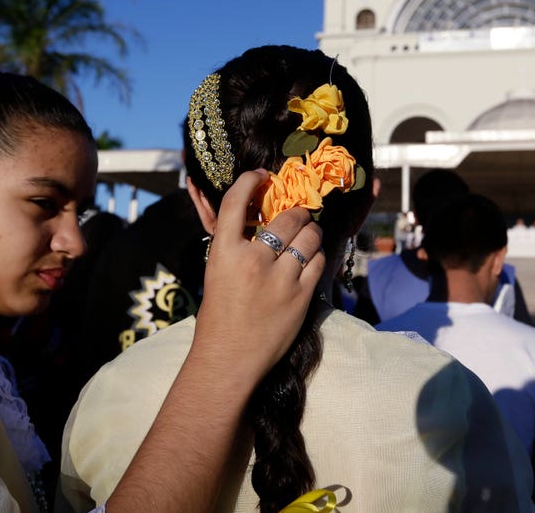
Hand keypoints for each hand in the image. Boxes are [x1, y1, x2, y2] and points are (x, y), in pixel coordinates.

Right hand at [192, 169, 324, 381]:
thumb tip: (252, 218)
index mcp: (224, 253)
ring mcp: (279, 279)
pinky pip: (318, 262)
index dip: (250, 181)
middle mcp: (253, 261)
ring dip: (310, 232)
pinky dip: (315, 257)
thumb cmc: (219, 315)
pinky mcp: (301, 296)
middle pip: (287, 218)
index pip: (235, 202)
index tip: (261, 175)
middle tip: (298, 215)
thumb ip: (233, 245)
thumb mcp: (216, 272)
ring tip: (307, 237)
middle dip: (297, 212)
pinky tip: (308, 261)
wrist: (228, 358)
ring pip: (309, 237)